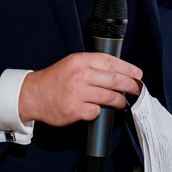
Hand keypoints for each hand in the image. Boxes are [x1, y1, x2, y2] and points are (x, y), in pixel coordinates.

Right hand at [18, 53, 141, 126]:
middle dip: (130, 85)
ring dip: (119, 101)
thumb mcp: (72, 64)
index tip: (137, 74)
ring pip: (109, 97)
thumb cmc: (55, 80)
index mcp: (79, 61)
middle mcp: (80, 75)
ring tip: (122, 102)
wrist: (33, 95)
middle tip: (137, 89)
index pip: (110, 62)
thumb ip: (92, 66)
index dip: (128, 68)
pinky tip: (96, 109)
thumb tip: (119, 73)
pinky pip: (97, 111)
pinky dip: (99, 111)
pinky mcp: (75, 110)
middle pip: (114, 80)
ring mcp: (78, 93)